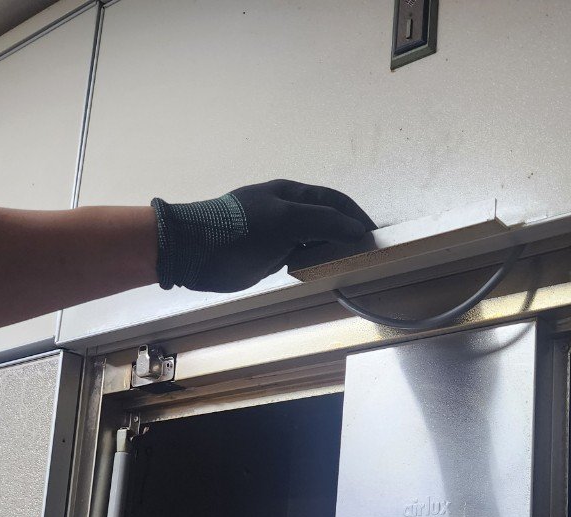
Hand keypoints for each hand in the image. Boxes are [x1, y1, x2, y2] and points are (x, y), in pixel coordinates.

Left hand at [151, 179, 374, 291]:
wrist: (195, 251)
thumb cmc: (240, 230)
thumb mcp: (285, 220)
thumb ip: (323, 222)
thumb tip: (357, 229)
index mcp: (290, 193)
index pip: (334, 200)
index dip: (356, 215)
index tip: (374, 234)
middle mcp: (287, 209)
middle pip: (326, 218)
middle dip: (347, 231)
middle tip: (365, 252)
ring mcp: (277, 232)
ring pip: (314, 237)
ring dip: (331, 248)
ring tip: (348, 263)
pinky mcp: (269, 254)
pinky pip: (300, 254)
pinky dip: (314, 260)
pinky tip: (321, 270)